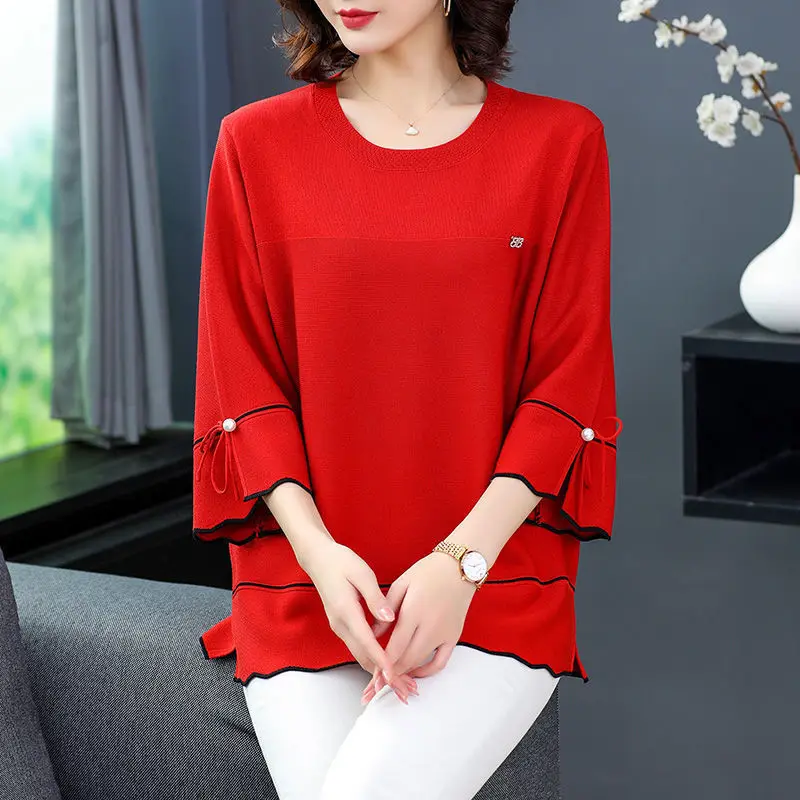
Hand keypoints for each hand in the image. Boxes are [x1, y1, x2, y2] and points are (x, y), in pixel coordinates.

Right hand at [303, 540, 398, 683]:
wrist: (319, 559)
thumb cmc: (341, 562)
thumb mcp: (362, 574)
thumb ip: (376, 598)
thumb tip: (389, 619)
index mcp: (346, 612)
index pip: (366, 642)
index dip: (381, 661)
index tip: (394, 676)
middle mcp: (340, 624)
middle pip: (363, 657)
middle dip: (383, 675)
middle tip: (404, 688)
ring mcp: (339, 627)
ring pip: (360, 655)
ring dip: (378, 669)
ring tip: (400, 681)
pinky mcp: (342, 625)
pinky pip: (358, 647)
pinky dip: (372, 658)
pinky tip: (386, 663)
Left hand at [361, 552, 476, 701]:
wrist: (459, 567)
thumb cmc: (428, 571)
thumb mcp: (401, 583)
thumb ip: (385, 608)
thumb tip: (372, 632)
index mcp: (414, 611)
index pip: (395, 647)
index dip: (383, 663)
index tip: (372, 673)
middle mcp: (430, 626)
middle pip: (407, 659)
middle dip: (391, 672)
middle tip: (378, 679)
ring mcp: (444, 633)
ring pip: (421, 662)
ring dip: (405, 672)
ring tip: (391, 676)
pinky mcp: (454, 637)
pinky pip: (441, 662)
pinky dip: (427, 671)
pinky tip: (414, 672)